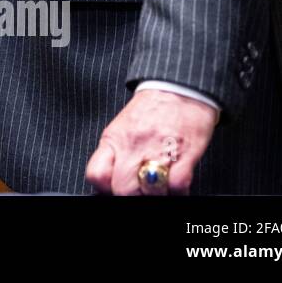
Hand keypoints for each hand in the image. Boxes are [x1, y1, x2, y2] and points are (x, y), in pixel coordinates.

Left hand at [84, 89, 217, 194]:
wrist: (179, 88)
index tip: (113, 189)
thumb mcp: (122, 126)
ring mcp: (158, 151)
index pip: (97, 174)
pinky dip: (178, 191)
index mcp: (114, 139)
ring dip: (155, 194)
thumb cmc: (152, 108)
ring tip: (160, 186)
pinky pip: (177, 186)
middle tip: (141, 190)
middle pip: (122, 189)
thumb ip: (115, 152)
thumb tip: (111, 178)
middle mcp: (133, 147)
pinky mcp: (184, 155)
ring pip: (150, 192)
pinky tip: (177, 184)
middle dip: (132, 195)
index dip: (104, 188)